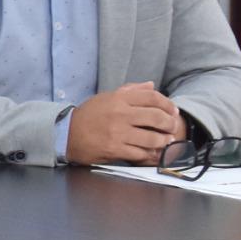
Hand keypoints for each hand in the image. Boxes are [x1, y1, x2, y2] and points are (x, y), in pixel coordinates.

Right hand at [65, 82, 186, 165]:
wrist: (67, 133)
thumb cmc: (89, 115)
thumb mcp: (107, 97)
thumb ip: (131, 90)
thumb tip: (151, 85)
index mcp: (119, 98)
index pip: (151, 97)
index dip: (167, 104)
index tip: (173, 110)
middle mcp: (120, 114)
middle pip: (156, 117)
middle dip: (170, 123)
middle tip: (173, 127)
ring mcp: (118, 133)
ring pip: (152, 138)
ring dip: (164, 141)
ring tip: (166, 141)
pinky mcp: (115, 149)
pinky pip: (141, 153)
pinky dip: (150, 154)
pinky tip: (154, 153)